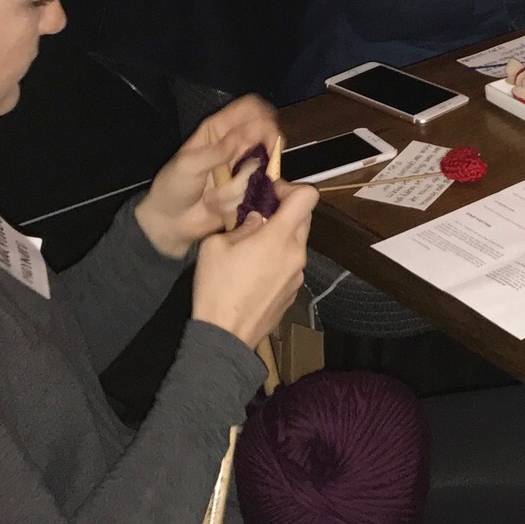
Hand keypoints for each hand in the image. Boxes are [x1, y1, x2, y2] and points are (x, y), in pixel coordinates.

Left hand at [137, 95, 283, 259]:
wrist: (172, 222)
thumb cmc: (173, 188)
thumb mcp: (188, 166)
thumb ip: (215, 152)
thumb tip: (240, 139)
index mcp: (218, 129)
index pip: (249, 109)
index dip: (262, 115)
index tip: (266, 130)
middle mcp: (235, 143)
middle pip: (267, 131)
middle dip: (266, 146)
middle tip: (256, 163)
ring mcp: (244, 166)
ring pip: (264, 163)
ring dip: (242, 181)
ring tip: (218, 195)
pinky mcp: (249, 187)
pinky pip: (259, 187)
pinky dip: (245, 194)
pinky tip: (227, 203)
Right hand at [191, 183, 313, 349]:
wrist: (225, 336)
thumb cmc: (217, 288)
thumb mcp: (216, 246)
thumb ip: (242, 225)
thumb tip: (257, 219)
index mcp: (279, 237)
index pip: (307, 196)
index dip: (291, 187)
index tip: (271, 192)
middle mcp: (296, 253)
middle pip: (304, 217)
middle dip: (285, 210)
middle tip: (259, 215)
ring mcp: (298, 274)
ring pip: (298, 242)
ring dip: (281, 236)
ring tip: (253, 247)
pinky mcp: (294, 291)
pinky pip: (292, 264)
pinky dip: (279, 259)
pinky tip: (255, 272)